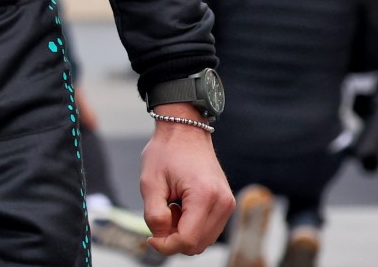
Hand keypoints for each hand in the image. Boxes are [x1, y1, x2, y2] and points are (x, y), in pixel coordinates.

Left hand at [139, 106, 232, 255]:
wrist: (185, 130)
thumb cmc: (165, 152)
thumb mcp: (150, 182)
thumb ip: (154, 215)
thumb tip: (160, 240)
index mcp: (204, 196)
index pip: (188, 240)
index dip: (166, 245)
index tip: (149, 238)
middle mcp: (223, 203)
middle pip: (197, 245)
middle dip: (174, 239)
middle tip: (160, 214)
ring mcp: (228, 204)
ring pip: (204, 240)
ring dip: (183, 233)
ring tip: (171, 207)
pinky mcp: (227, 204)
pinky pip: (208, 230)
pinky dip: (192, 227)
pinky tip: (180, 207)